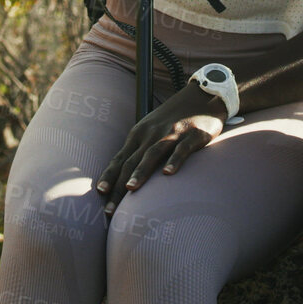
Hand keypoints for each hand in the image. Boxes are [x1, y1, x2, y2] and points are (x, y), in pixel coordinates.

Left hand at [94, 86, 226, 214]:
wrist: (202, 96)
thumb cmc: (174, 118)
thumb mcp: (152, 130)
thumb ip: (140, 150)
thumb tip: (124, 177)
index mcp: (139, 134)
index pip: (120, 159)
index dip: (109, 176)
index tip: (99, 194)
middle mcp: (151, 134)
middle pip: (132, 161)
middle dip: (119, 185)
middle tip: (110, 208)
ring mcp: (172, 133)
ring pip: (152, 154)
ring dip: (141, 171)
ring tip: (131, 189)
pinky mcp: (193, 135)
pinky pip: (181, 149)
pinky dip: (174, 161)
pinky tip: (168, 174)